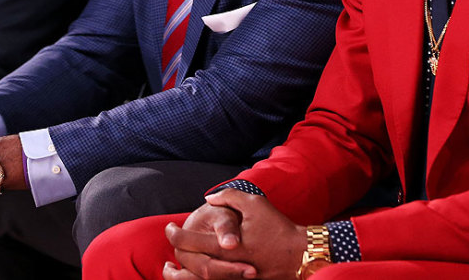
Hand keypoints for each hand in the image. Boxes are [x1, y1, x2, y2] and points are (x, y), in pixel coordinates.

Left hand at [168, 190, 306, 279]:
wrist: (300, 254)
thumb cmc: (277, 227)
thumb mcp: (254, 203)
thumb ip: (228, 197)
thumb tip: (208, 198)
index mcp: (226, 247)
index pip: (190, 243)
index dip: (175, 235)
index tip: (170, 227)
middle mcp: (227, 266)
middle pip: (190, 265)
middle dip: (175, 255)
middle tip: (168, 245)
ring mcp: (234, 278)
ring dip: (181, 276)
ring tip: (169, 269)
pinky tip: (192, 275)